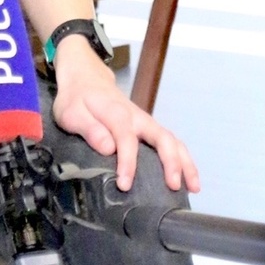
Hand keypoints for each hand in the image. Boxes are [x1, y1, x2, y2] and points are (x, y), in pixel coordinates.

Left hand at [51, 41, 199, 193]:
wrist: (85, 77)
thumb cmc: (76, 98)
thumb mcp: (71, 113)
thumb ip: (89, 129)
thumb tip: (108, 148)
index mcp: (116, 114)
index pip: (127, 140)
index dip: (128, 163)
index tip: (125, 185)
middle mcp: (137, 117)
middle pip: (162, 137)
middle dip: (172, 162)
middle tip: (174, 186)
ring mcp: (145, 122)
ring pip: (172, 140)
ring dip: (185, 162)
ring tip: (194, 187)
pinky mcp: (148, 128)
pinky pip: (170, 142)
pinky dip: (182, 159)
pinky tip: (188, 178)